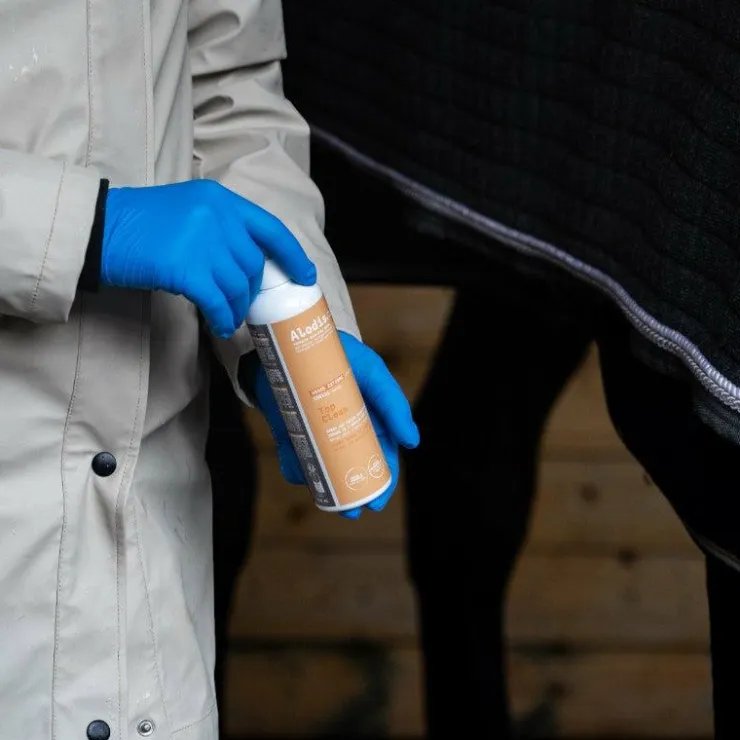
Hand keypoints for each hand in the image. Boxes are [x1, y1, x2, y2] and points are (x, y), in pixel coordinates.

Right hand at [101, 180, 315, 337]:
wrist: (98, 229)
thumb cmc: (141, 224)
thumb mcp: (188, 210)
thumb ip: (221, 227)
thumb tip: (249, 265)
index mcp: (220, 199)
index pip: (270, 228)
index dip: (292, 255)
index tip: (305, 275)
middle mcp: (217, 215)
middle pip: (253, 263)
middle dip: (251, 290)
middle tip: (240, 304)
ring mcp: (202, 241)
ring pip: (237, 285)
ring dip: (235, 307)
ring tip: (226, 317)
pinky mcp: (186, 268)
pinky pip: (218, 301)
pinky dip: (221, 317)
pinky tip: (217, 325)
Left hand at [253, 331, 419, 517]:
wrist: (289, 345)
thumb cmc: (337, 354)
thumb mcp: (371, 372)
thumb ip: (392, 403)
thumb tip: (412, 442)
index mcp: (370, 420)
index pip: (381, 457)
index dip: (382, 481)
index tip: (378, 500)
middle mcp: (343, 432)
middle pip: (352, 472)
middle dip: (354, 495)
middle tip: (353, 510)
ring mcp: (315, 436)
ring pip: (324, 472)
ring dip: (326, 490)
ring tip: (328, 501)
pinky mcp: (290, 436)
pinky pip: (293, 462)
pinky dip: (296, 470)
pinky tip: (300, 473)